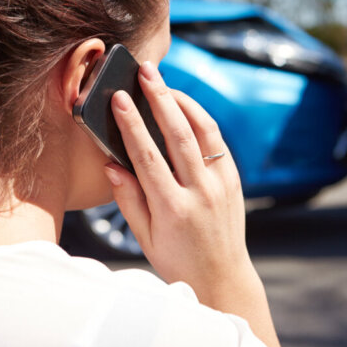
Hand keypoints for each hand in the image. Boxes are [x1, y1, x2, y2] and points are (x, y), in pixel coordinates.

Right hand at [103, 61, 255, 302]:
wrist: (222, 276)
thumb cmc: (177, 259)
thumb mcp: (145, 238)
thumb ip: (128, 200)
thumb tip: (112, 164)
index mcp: (173, 209)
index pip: (148, 157)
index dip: (131, 124)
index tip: (119, 98)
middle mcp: (201, 192)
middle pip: (179, 134)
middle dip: (159, 98)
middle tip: (146, 71)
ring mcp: (222, 184)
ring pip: (204, 131)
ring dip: (183, 102)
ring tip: (164, 82)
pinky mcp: (234, 180)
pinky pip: (217, 142)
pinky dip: (201, 120)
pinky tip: (185, 107)